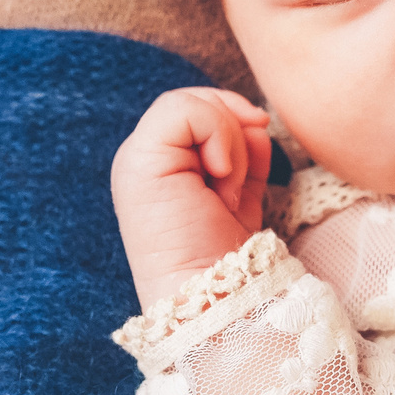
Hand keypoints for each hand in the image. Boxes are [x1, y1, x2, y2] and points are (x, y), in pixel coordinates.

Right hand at [110, 87, 272, 307]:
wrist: (210, 296)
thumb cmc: (226, 254)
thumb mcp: (241, 189)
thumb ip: (245, 147)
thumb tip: (257, 119)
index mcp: (166, 164)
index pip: (202, 109)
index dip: (235, 120)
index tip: (250, 163)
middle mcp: (147, 158)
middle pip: (199, 98)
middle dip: (234, 127)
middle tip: (237, 176)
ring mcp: (137, 158)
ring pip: (194, 102)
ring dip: (229, 141)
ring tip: (225, 188)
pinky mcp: (138, 162)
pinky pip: (185, 110)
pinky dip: (218, 136)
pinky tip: (220, 178)